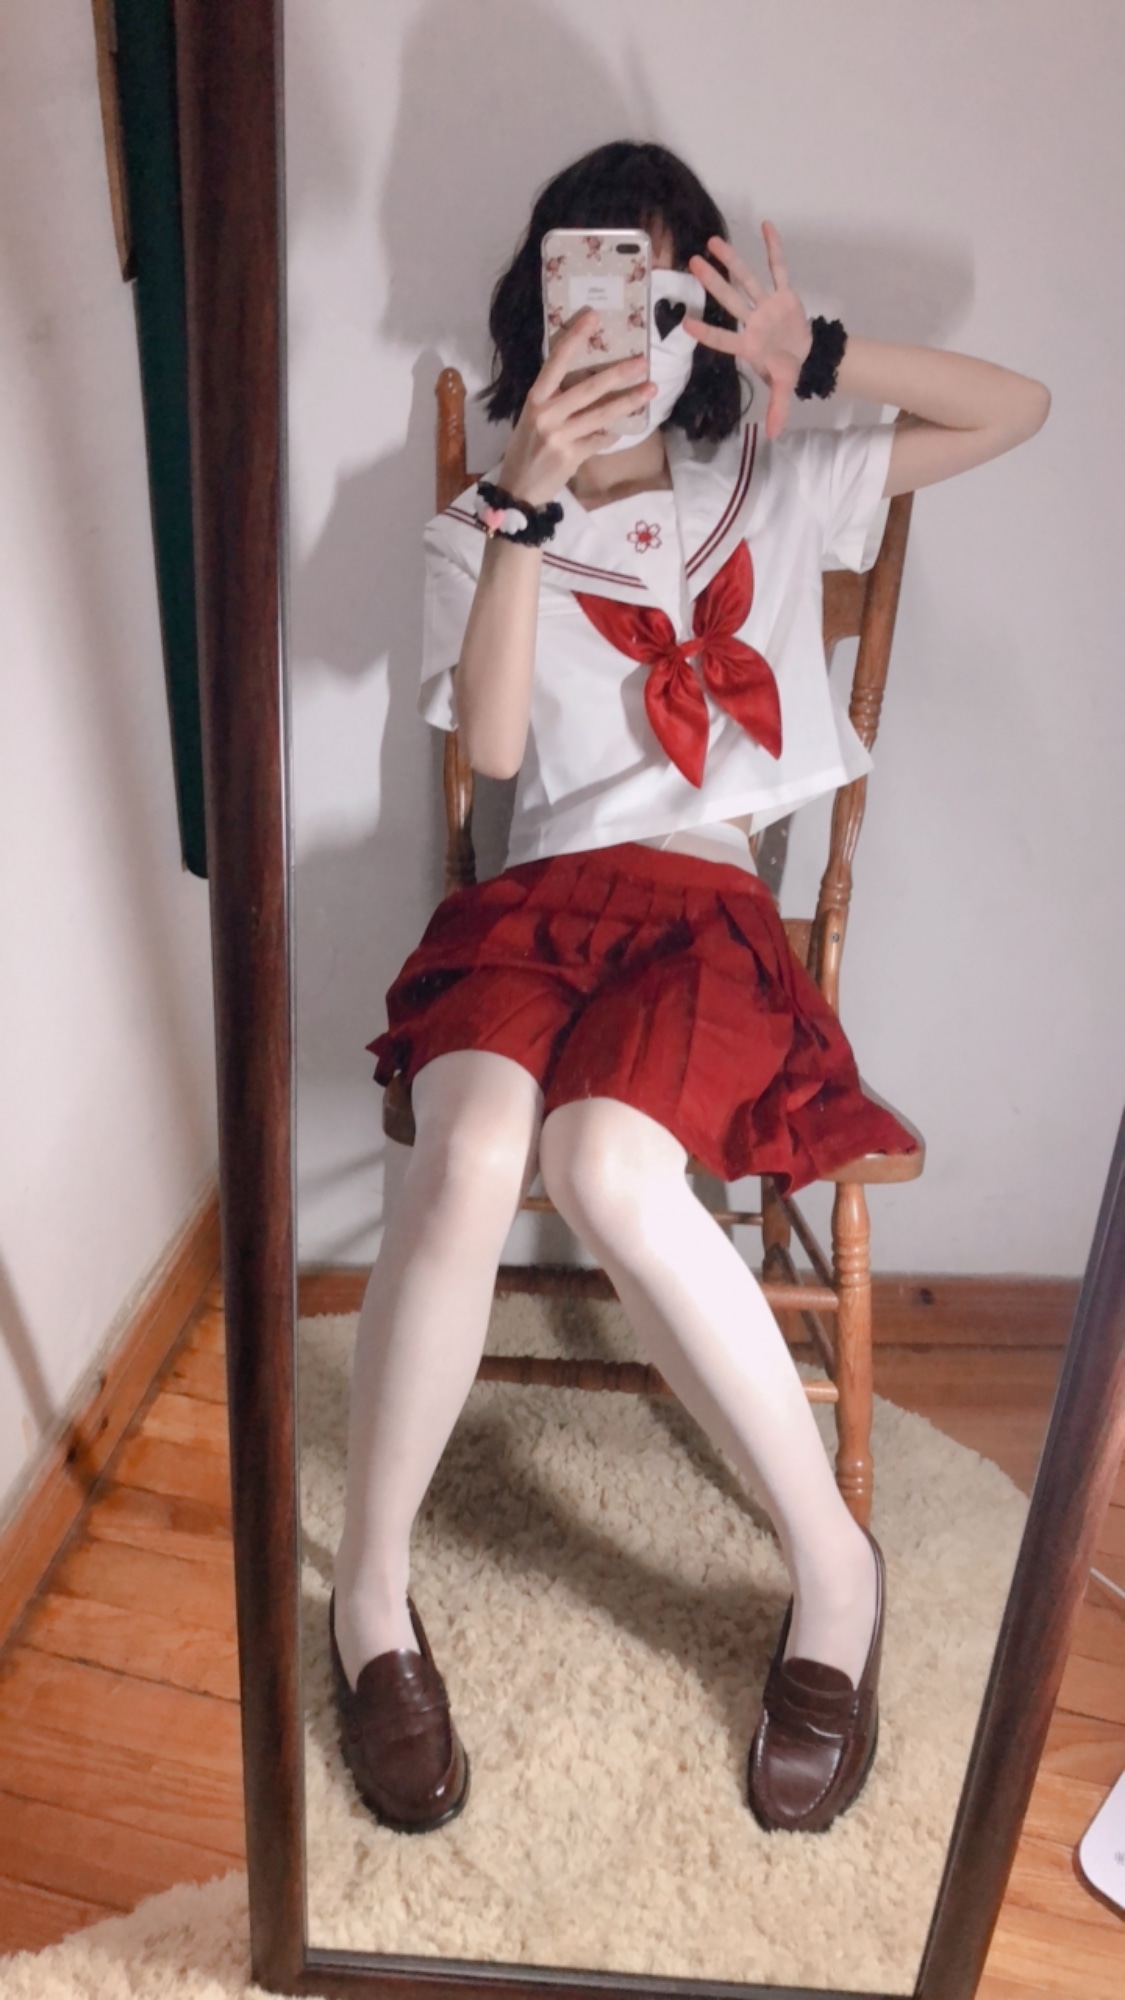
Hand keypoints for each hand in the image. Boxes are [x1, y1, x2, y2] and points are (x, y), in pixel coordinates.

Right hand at [496, 313, 655, 506]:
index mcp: (535, 399)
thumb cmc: (526, 448)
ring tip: (651, 389)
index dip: (575, 338)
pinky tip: (621, 429)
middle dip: (618, 373)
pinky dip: (612, 434)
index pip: (556, 362)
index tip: (593, 317)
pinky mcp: (572, 457)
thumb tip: (591, 378)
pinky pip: (600, 440)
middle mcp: (546, 415)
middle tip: (643, 361)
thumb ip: (555, 399)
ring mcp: (560, 437)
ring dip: (629, 401)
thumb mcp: (532, 417)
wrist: (518, 488)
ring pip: (601, 415)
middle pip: (588, 388)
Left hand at [684, 224, 811, 440]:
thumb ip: (777, 409)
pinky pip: (778, 268)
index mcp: (748, 344)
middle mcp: (752, 321)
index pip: (723, 337)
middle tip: (691, 263)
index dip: (706, 331)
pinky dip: (773, 248)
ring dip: (731, 260)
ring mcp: (765, 304)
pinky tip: (765, 226)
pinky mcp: (783, 293)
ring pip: (746, 279)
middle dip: (712, 283)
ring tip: (712, 242)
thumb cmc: (785, 369)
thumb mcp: (783, 390)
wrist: (806, 354)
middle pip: (730, 300)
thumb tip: (772, 436)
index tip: (685, 322)